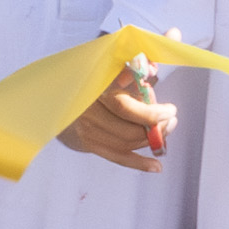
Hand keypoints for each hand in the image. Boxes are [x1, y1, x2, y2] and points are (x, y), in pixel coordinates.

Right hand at [56, 60, 174, 174]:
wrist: (56, 94)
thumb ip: (132, 65)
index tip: (170, 110)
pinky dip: (138, 163)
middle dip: (155, 127)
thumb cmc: (90, 78)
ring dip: (150, 141)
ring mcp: (86, 130)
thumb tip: (155, 61)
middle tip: (171, 120)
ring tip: (165, 132)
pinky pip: (116, 156)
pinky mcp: (87, 143)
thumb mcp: (109, 66)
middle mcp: (86, 111)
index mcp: (92, 88)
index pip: (124, 106)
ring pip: (125, 143)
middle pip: (127, 129)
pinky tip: (156, 166)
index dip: (150, 112)